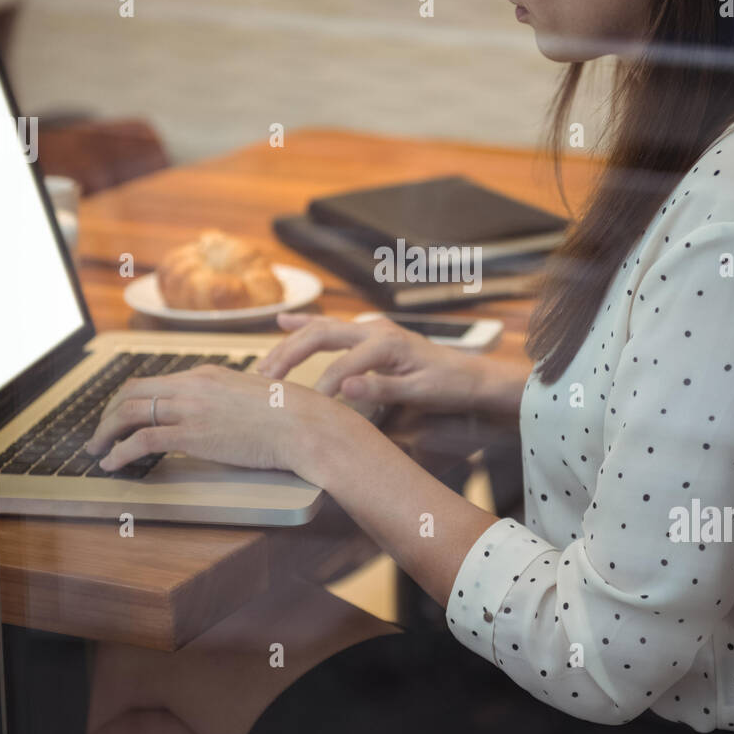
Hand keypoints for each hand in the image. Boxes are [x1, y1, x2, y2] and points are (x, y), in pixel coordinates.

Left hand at [83, 363, 341, 476]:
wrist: (304, 425)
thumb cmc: (291, 415)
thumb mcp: (254, 396)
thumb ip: (230, 399)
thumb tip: (223, 414)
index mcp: (207, 373)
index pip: (155, 381)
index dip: (130, 399)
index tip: (120, 415)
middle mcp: (193, 385)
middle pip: (133, 392)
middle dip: (109, 413)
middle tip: (100, 433)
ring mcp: (191, 408)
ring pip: (130, 413)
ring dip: (106, 433)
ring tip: (97, 450)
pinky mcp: (193, 434)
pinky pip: (143, 439)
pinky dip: (120, 452)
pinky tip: (113, 463)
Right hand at [256, 312, 486, 414]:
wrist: (469, 375)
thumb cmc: (447, 385)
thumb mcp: (419, 393)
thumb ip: (381, 389)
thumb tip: (345, 389)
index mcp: (386, 343)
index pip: (342, 367)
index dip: (323, 388)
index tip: (308, 410)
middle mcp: (375, 330)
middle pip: (320, 335)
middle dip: (289, 356)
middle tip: (266, 380)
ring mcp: (371, 329)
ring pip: (320, 329)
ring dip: (290, 343)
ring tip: (264, 364)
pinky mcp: (369, 334)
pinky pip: (330, 328)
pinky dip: (304, 326)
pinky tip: (283, 323)